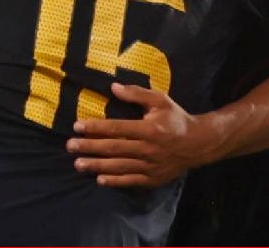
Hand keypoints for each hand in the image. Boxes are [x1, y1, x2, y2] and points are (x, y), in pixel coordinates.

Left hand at [66, 83, 218, 188]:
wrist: (198, 144)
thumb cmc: (175, 118)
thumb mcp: (160, 100)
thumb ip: (136, 94)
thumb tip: (113, 87)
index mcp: (149, 128)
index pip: (117, 127)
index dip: (95, 127)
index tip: (77, 126)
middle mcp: (148, 148)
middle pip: (114, 148)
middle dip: (90, 147)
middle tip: (70, 146)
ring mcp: (150, 166)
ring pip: (119, 166)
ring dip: (97, 165)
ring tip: (78, 164)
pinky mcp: (152, 179)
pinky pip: (130, 180)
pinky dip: (115, 181)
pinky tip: (100, 180)